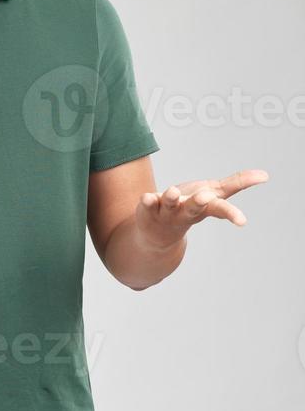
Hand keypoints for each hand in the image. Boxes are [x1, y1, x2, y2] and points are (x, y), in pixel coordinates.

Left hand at [135, 168, 268, 250]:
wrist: (157, 235)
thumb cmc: (191, 208)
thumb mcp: (215, 194)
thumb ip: (238, 183)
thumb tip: (266, 175)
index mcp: (204, 207)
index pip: (220, 210)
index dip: (231, 214)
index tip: (242, 221)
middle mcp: (186, 211)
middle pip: (194, 207)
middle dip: (199, 202)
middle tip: (205, 196)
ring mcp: (166, 211)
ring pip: (169, 204)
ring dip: (171, 198)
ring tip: (172, 192)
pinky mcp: (148, 208)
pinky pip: (147, 204)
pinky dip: (146, 202)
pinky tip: (146, 197)